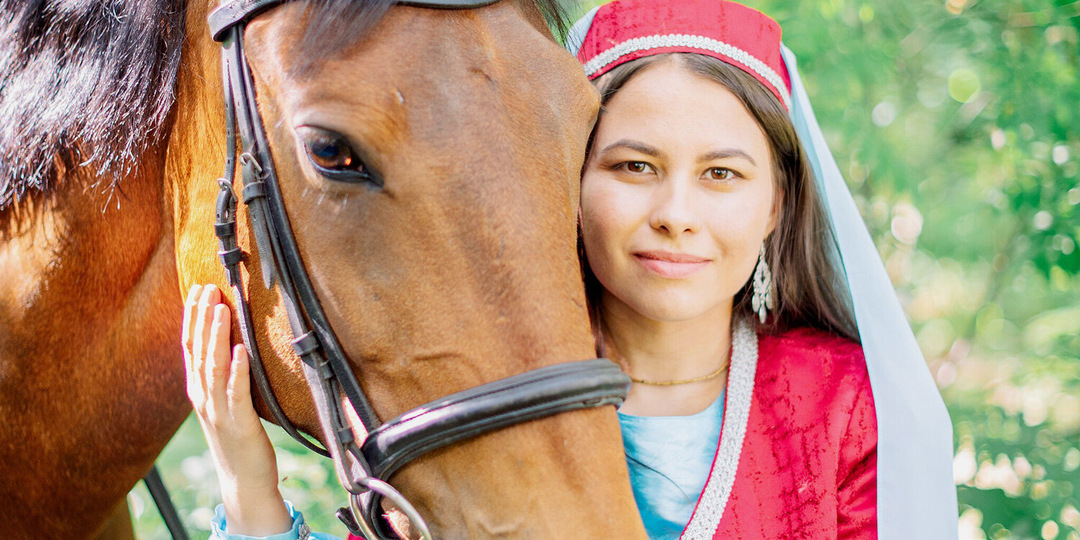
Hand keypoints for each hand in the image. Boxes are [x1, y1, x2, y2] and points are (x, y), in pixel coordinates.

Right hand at [183, 284, 292, 535]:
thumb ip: (222, 375)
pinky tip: (242, 349)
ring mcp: (218, 411)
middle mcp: (204, 398)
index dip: (192, 317)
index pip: (190, 346)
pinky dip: (238, 369)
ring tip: (221, 309)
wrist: (243, 481)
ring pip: (213, 367)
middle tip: (207, 288)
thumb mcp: (224, 402)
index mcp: (199, 390)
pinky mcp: (239, 423)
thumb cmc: (238, 438)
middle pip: (198, 350)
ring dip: (217, 336)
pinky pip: (237, 392)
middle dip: (201, 317)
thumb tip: (229, 341)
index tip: (197, 289)